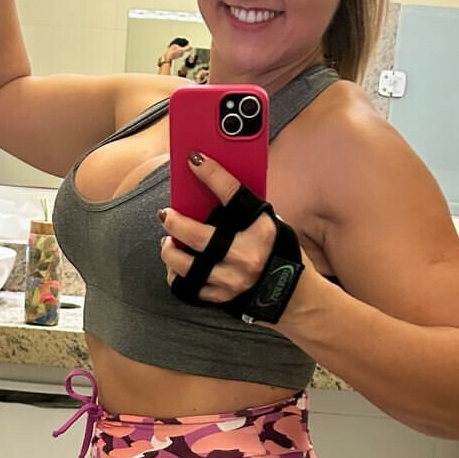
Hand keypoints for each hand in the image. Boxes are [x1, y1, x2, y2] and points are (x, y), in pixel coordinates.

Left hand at [158, 151, 277, 303]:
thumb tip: (207, 189)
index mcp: (262, 230)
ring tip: (168, 242)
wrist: (292, 295)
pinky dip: (177, 275)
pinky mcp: (221, 299)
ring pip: (185, 265)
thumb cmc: (277, 251)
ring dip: (170, 251)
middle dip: (175, 222)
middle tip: (165, 214)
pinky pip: (187, 287)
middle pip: (197, 236)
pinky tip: (177, 265)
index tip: (193, 159)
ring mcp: (232, 281)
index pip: (233, 195)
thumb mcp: (270, 223)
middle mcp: (246, 256)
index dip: (212, 174)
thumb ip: (244, 210)